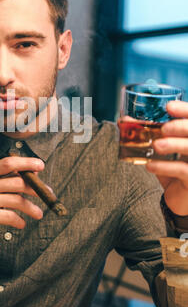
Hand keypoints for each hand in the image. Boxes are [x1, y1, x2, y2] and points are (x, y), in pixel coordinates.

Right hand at [0, 156, 44, 254]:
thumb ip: (7, 179)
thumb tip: (34, 172)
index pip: (8, 163)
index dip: (26, 162)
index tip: (41, 165)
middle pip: (17, 182)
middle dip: (35, 188)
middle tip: (47, 194)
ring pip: (17, 201)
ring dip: (32, 208)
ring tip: (39, 214)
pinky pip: (11, 216)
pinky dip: (20, 221)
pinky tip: (22, 224)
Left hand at [146, 100, 187, 215]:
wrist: (180, 199)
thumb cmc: (172, 169)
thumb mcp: (162, 150)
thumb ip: (149, 135)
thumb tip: (125, 119)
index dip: (184, 110)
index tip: (168, 107)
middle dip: (180, 126)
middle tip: (163, 128)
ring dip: (174, 144)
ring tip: (156, 145)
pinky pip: (183, 171)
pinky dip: (165, 166)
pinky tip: (150, 165)